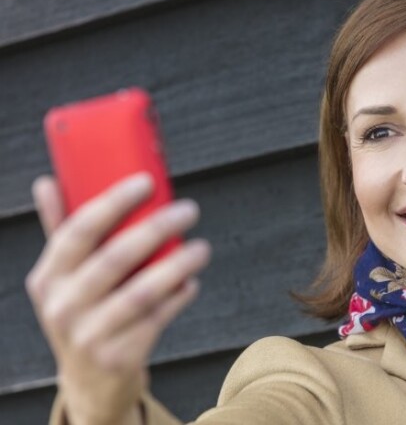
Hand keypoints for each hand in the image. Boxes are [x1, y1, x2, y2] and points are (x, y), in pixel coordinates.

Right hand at [26, 173, 210, 424]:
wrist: (90, 380)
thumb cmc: (82, 313)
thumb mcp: (63, 278)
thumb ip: (60, 230)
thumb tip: (48, 182)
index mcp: (48, 278)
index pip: (77, 231)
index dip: (113, 202)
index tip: (147, 181)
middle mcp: (63, 307)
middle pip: (116, 258)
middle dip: (158, 228)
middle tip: (188, 210)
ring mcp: (90, 336)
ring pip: (143, 292)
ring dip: (178, 264)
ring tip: (201, 248)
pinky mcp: (120, 356)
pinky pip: (158, 318)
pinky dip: (180, 296)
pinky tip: (191, 282)